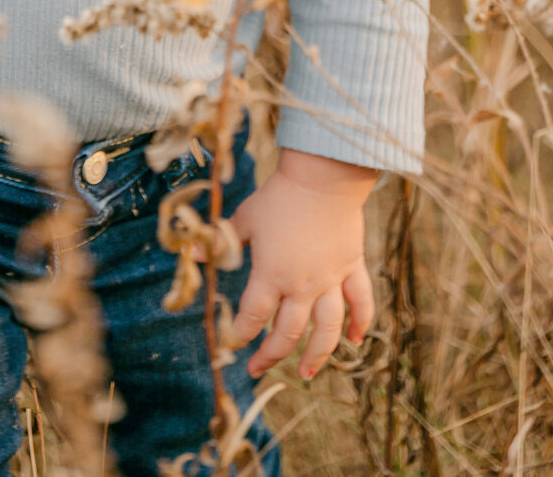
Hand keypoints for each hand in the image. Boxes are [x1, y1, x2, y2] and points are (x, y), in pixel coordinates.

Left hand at [226, 149, 375, 379]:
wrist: (322, 178)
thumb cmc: (279, 196)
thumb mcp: (245, 219)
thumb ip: (221, 242)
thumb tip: (192, 255)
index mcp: (271, 275)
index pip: (253, 317)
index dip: (240, 335)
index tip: (232, 345)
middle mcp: (302, 286)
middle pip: (287, 333)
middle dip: (270, 354)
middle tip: (257, 368)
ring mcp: (330, 280)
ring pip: (327, 329)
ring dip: (317, 356)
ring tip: (306, 374)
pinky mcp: (351, 267)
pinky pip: (361, 302)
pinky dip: (360, 323)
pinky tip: (354, 340)